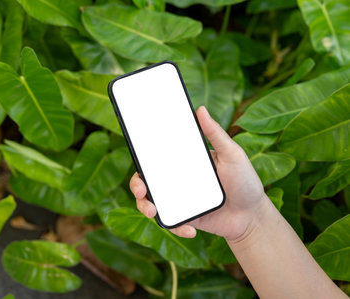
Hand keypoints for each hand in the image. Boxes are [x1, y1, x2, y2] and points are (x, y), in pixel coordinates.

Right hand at [129, 106, 267, 239]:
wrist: (253, 216)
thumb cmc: (244, 181)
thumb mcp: (232, 154)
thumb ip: (215, 134)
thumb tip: (200, 109)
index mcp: (185, 163)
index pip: (157, 157)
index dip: (143, 157)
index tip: (137, 156)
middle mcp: (177, 180)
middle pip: (147, 181)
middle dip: (137, 185)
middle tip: (141, 190)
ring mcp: (179, 200)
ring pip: (152, 203)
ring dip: (146, 207)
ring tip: (153, 212)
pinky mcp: (185, 219)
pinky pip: (171, 223)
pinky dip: (176, 227)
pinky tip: (191, 230)